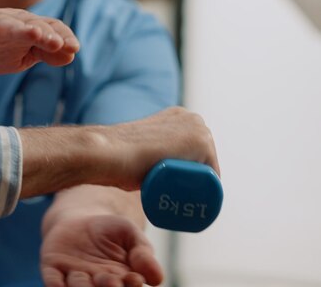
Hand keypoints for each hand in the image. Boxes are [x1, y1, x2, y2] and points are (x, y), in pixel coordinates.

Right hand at [0, 8, 79, 73]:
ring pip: (5, 24)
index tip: (74, 48)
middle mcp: (7, 21)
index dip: (61, 36)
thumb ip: (45, 53)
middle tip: (57, 43)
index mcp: (24, 27)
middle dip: (45, 33)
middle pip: (29, 24)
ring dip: (19, 28)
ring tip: (34, 33)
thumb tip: (71, 55)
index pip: (48, 27)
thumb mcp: (21, 56)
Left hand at [40, 215, 162, 286]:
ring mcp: (74, 279)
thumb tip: (157, 279)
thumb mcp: (130, 234)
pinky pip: (52, 280)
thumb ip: (143, 253)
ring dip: (82, 286)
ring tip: (91, 276)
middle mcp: (96, 285)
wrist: (80, 219)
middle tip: (110, 280)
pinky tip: (59, 284)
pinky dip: (55, 285)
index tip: (134, 278)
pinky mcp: (53, 269)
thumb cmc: (110, 230)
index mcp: (120, 280)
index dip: (131, 285)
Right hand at [80, 107, 219, 190]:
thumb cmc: (114, 154)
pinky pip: (213, 176)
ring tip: (186, 205)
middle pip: (204, 160)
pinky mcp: (202, 143)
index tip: (178, 190)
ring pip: (208, 169)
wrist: (108, 152)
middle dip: (198, 182)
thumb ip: (141, 151)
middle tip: (180, 200)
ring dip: (203, 188)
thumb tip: (133, 164)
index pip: (194, 151)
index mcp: (178, 116)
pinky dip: (211, 191)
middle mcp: (192, 118)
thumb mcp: (134, 147)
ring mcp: (199, 128)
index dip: (189, 173)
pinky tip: (202, 203)